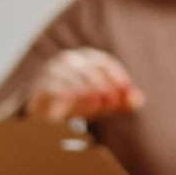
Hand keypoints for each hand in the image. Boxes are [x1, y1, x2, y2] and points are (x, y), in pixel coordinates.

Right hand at [27, 48, 144, 120]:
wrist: (43, 114)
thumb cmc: (78, 103)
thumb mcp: (102, 103)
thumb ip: (120, 101)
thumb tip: (139, 100)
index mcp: (86, 60)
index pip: (102, 62)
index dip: (115, 75)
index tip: (126, 89)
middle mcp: (67, 61)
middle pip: (85, 67)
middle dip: (101, 83)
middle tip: (112, 100)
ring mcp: (50, 72)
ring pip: (67, 74)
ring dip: (84, 88)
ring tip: (97, 102)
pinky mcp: (37, 88)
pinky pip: (49, 86)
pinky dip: (62, 91)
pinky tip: (74, 100)